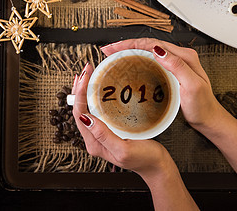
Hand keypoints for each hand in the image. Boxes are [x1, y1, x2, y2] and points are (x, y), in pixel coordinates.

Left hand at [71, 63, 174, 178]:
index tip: (85, 76)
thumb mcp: (124, 149)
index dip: (79, 93)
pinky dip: (95, 97)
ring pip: (87, 109)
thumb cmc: (144, 159)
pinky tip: (99, 89)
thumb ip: (104, 136)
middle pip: (80, 109)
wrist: (157, 166)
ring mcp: (101, 134)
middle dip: (80, 88)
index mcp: (94, 143)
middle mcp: (94, 138)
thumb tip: (87, 119)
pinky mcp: (109, 130)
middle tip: (86, 70)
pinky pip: (97, 111)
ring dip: (85, 91)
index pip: (79, 114)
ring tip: (87, 75)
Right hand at [100, 38, 225, 131]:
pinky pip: (151, 61)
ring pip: (148, 52)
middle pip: (148, 44)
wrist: (209, 119)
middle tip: (108, 50)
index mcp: (184, 56)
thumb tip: (158, 50)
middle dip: (126, 45)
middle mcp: (179, 57)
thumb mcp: (192, 86)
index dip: (131, 44)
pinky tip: (128, 65)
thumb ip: (177, 66)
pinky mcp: (171, 73)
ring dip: (130, 51)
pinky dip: (137, 60)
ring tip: (114, 54)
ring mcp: (175, 64)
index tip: (114, 48)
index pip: (153, 43)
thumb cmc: (203, 106)